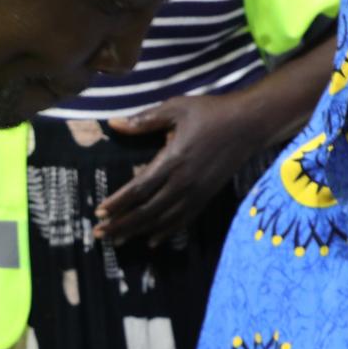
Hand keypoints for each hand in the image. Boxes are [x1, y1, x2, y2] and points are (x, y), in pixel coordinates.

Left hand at [97, 91, 269, 245]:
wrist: (248, 124)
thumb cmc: (210, 112)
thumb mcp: (175, 109)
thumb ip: (144, 120)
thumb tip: (113, 124)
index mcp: (173, 160)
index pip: (139, 188)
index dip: (118, 203)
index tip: (99, 212)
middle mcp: (183, 182)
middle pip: (147, 211)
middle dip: (121, 224)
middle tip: (100, 233)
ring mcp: (196, 193)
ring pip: (163, 220)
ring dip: (139, 231)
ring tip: (118, 240)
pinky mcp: (206, 197)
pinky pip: (183, 220)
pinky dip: (166, 232)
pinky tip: (152, 240)